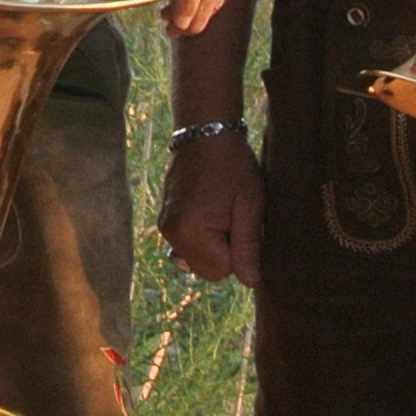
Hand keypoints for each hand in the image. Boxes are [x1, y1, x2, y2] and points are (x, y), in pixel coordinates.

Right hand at [159, 130, 263, 286]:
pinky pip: (187, 245)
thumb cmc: (233, 165)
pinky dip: (201, 236)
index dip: (239, 253)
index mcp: (192, 230)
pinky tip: (209, 209)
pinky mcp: (164, 219)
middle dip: (224, 252)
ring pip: (197, 259)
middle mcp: (172, 232)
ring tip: (221, 211)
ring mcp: (165, 226)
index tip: (240, 222)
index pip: (222, 271)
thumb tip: (250, 281)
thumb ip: (248, 245)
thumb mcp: (250, 204)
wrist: (204, 133)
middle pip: (206, 270)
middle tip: (232, 217)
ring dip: (213, 245)